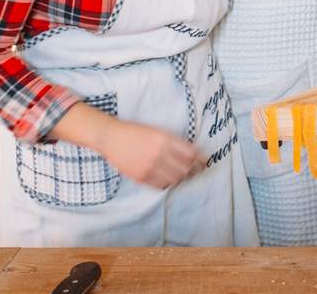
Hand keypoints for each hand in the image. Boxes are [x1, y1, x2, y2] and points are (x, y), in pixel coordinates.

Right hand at [48, 101, 203, 188]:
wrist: (112, 137)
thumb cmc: (136, 131)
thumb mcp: (158, 131)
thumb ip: (174, 142)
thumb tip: (193, 154)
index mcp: (165, 139)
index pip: (191, 154)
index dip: (200, 159)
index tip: (205, 161)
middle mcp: (159, 153)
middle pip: (185, 168)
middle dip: (194, 170)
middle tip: (197, 170)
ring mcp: (149, 166)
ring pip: (175, 178)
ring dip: (181, 178)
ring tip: (183, 175)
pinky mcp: (141, 177)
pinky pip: (161, 185)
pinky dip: (168, 183)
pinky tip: (169, 179)